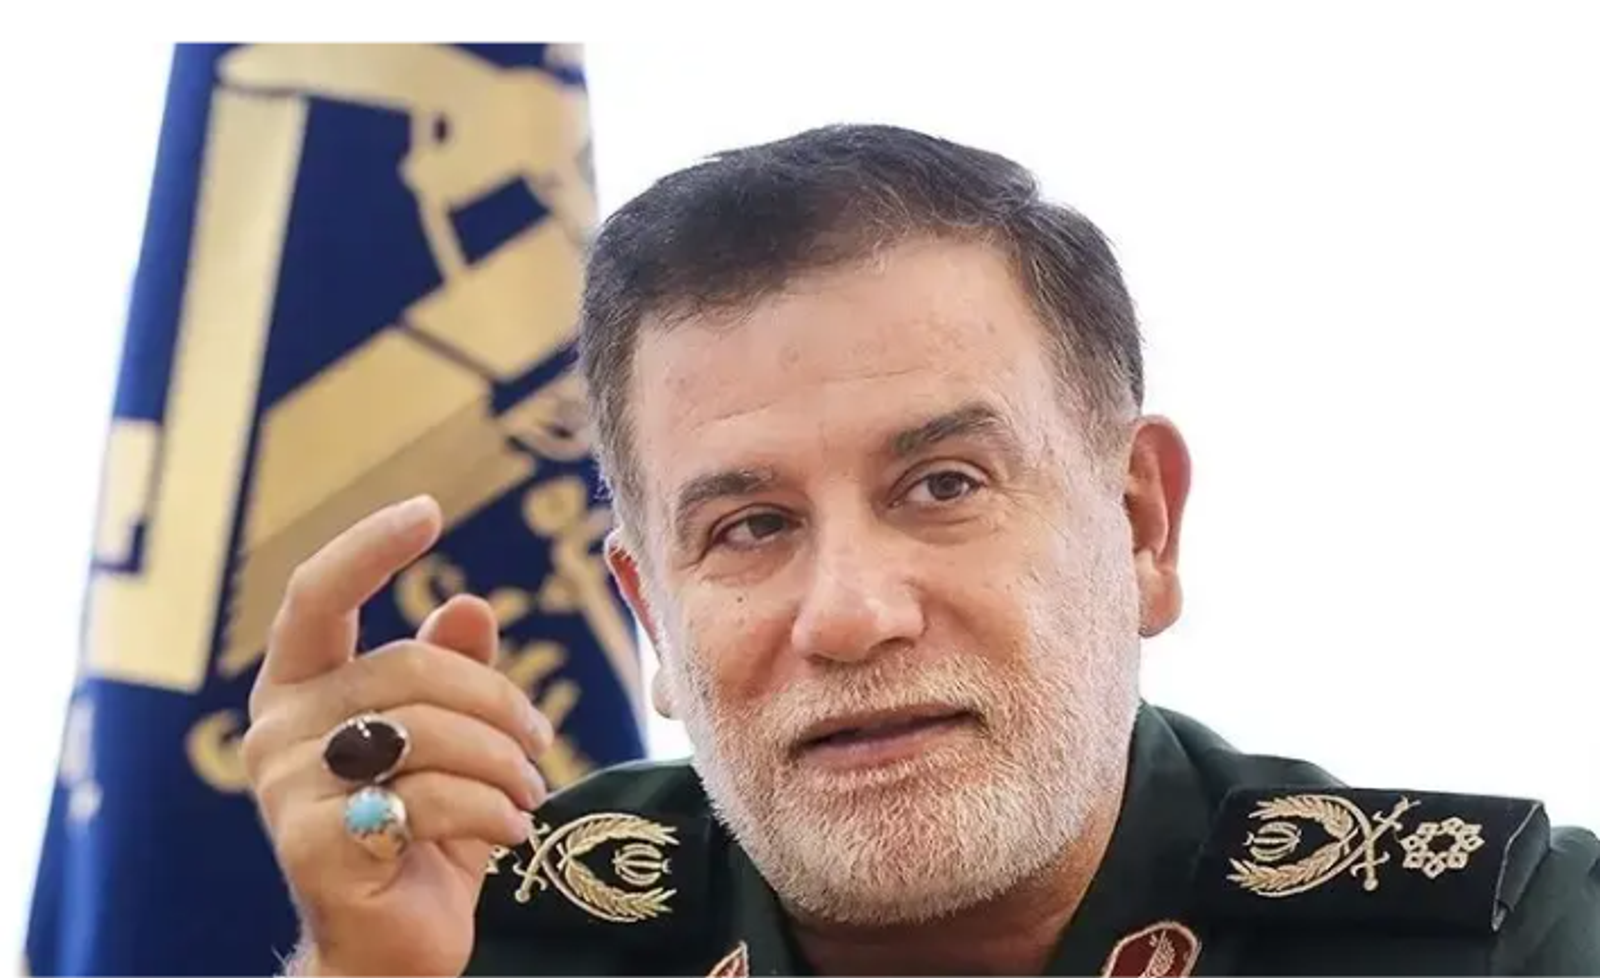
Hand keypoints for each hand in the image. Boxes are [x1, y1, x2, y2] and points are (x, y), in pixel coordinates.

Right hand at [242, 496, 552, 975]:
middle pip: (408, 669)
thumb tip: (471, 605)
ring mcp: (286, 789)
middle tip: (541, 743)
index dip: (370, 546)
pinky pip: (429, 798)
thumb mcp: (447, 744)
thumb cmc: (421, 833)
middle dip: (498, 702)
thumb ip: (450, 674)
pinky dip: (491, 811)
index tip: (428, 510)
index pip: (317, 595)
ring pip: (427, 732)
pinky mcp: (314, 845)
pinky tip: (512, 831)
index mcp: (298, 690)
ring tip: (529, 792)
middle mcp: (276, 730)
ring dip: (503, 762)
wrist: (389, 947)